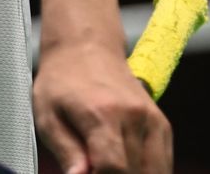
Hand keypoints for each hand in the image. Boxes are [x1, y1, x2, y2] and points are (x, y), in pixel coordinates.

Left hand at [33, 39, 171, 173]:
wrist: (85, 48)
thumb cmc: (62, 81)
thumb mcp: (47, 115)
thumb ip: (65, 151)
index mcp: (102, 113)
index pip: (114, 167)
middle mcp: (134, 116)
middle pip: (134, 173)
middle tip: (93, 169)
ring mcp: (152, 120)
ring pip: (154, 172)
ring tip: (106, 166)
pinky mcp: (162, 125)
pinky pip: (162, 164)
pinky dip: (146, 172)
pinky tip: (124, 167)